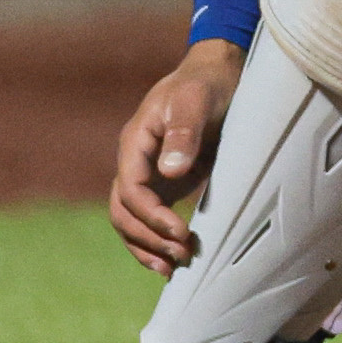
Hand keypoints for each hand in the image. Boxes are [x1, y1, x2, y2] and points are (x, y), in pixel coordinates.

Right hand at [111, 39, 247, 274]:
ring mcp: (148, 173)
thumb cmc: (207, 83)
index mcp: (136, 142)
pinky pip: (150, 217)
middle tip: (180, 256)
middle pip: (123, 211)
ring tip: (172, 269)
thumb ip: (184, 132)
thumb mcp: (196, 100)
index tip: (180, 231)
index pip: (131, 189)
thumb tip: (170, 172)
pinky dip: (155, 240)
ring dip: (147, 246)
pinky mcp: (166, 182)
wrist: (217, 73)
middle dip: (147, 237)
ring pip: (130, 220)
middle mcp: (136, 161)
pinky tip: (173, 261)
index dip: (151, 215)